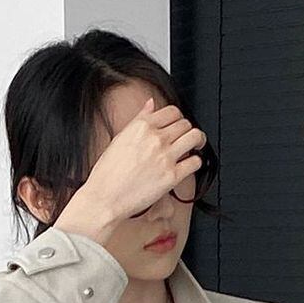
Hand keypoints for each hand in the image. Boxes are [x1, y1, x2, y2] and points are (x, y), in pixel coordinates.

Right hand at [60, 97, 205, 234]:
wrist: (105, 198)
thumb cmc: (108, 173)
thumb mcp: (120, 138)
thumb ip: (139, 119)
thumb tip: (150, 104)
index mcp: (142, 127)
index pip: (172, 111)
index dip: (178, 117)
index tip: (177, 124)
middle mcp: (155, 139)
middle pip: (185, 124)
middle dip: (187, 129)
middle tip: (186, 137)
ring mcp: (165, 157)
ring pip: (194, 137)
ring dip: (198, 141)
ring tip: (196, 146)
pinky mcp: (172, 176)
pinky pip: (195, 162)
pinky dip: (196, 162)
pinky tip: (189, 164)